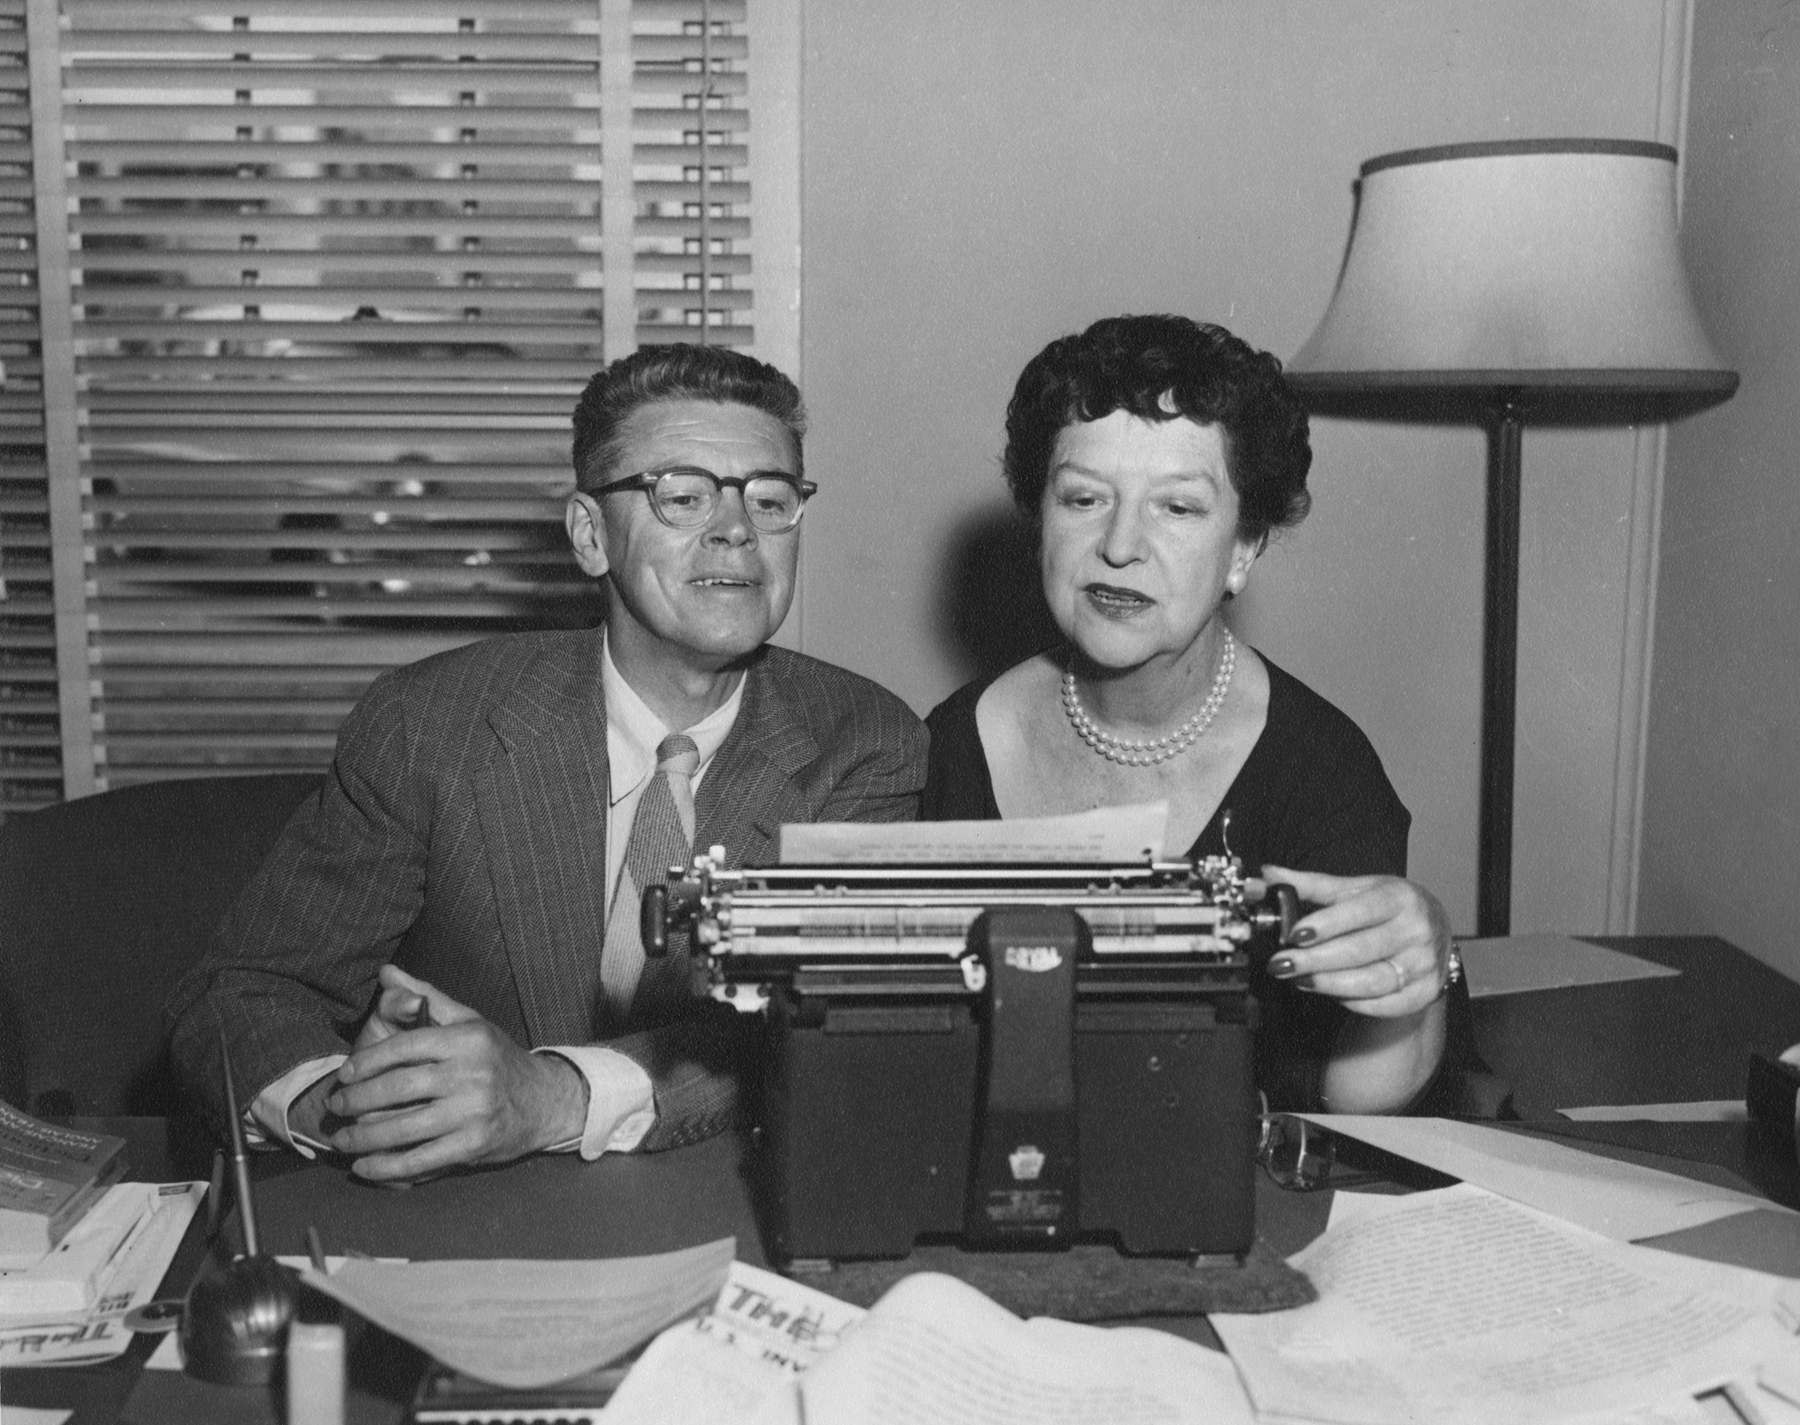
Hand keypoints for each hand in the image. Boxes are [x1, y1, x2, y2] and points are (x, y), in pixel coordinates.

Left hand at [324, 967, 589, 1182]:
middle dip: (357, 1100)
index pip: (405, 1046)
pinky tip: (364, 1167)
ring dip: (363, 1138)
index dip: (367, 1061)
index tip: (345, 1073)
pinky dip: (387, 1168)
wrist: (543, 1100)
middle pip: (398, 1088)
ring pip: (403, 1128)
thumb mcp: (468, 1021)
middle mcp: (472, 1073)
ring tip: (341, 1139)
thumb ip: (425, 996)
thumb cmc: (495, 1058)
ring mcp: (474, 1112)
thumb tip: (387, 973)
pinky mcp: (473, 1146)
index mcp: (467, 1038)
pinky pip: (420, 1160)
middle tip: (336, 1105)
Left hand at [1259, 865, 1451, 1018]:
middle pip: (1361, 950)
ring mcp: (1424, 964)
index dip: (1326, 924)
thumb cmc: (1388, 909)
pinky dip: (1351, 1001)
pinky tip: (1328, 992)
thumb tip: (1268, 875)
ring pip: (1371, 981)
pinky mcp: (1424, 993)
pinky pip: (1382, 1004)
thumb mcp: (1357, 890)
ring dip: (1329, 983)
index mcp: (1400, 898)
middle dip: (1316, 960)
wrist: (1433, 934)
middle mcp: (1417, 930)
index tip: (1294, 934)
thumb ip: (1312, 885)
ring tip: (1298, 979)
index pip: (1360, 911)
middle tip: (1281, 964)